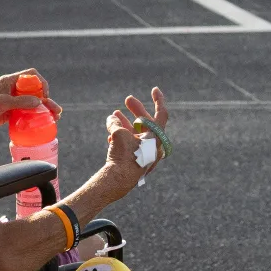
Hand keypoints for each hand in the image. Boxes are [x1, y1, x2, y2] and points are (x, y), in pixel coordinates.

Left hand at [0, 70, 60, 139]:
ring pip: (32, 103)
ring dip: (43, 109)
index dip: (41, 83)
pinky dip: (34, 116)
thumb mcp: (1, 102)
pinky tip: (42, 123)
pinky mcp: (10, 112)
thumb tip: (38, 102)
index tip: (44, 95)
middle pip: (35, 91)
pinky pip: (26, 113)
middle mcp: (13, 90)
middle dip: (47, 100)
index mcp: (10, 81)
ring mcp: (12, 101)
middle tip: (55, 110)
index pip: (31, 76)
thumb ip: (20, 102)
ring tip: (54, 118)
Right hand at [88, 87, 168, 201]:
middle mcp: (154, 146)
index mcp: (156, 138)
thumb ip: (115, 123)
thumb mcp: (119, 134)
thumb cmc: (124, 156)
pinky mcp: (136, 162)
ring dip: (126, 123)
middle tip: (127, 100)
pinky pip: (131, 145)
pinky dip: (122, 137)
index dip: (158, 100)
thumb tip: (112, 119)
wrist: (119, 181)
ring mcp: (145, 155)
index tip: (154, 89)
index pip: (161, 114)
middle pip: (147, 123)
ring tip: (114, 114)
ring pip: (137, 134)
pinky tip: (110, 135)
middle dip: (136, 111)